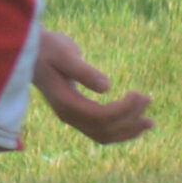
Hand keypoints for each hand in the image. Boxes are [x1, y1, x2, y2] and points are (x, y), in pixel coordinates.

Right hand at [32, 27, 152, 144]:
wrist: (31, 51)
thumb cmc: (48, 47)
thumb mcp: (64, 53)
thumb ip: (83, 70)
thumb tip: (106, 87)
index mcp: (65, 102)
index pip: (101, 117)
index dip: (124, 110)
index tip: (138, 94)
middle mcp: (67, 115)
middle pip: (105, 130)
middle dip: (130, 119)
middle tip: (148, 98)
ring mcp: (71, 116)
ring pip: (103, 135)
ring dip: (128, 130)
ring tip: (150, 121)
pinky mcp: (76, 113)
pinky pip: (100, 130)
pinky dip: (119, 129)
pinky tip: (134, 121)